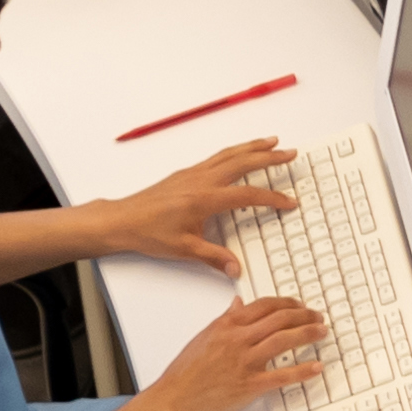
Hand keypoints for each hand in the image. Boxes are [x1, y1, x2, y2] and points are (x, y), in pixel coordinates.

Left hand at [88, 139, 296, 274]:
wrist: (121, 220)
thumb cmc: (148, 232)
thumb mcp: (184, 249)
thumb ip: (214, 257)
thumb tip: (236, 268)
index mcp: (204, 199)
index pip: (247, 196)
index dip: (272, 198)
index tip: (289, 201)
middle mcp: (200, 181)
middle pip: (242, 162)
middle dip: (269, 156)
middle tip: (290, 152)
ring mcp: (193, 174)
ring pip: (229, 154)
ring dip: (252, 147)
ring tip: (271, 141)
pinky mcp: (186, 174)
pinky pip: (216, 156)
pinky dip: (234, 151)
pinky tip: (239, 153)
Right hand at [138, 292, 331, 410]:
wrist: (173, 399)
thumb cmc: (185, 372)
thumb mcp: (204, 337)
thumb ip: (225, 320)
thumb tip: (239, 305)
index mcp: (226, 325)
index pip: (263, 305)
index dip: (286, 303)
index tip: (299, 305)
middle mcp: (237, 339)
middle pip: (279, 319)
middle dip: (304, 315)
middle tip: (317, 316)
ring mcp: (244, 362)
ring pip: (284, 340)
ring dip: (308, 333)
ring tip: (322, 331)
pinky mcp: (250, 385)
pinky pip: (282, 376)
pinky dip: (302, 371)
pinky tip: (317, 367)